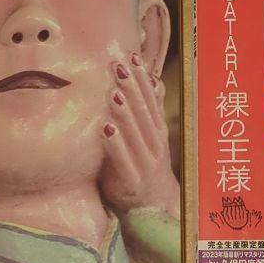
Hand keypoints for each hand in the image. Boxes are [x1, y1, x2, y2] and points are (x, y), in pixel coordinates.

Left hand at [100, 54, 179, 218]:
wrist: (153, 207)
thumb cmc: (145, 165)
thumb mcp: (150, 135)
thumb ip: (149, 109)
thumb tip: (152, 77)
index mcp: (156, 130)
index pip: (150, 98)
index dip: (141, 77)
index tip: (131, 56)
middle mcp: (154, 144)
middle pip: (143, 111)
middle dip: (131, 87)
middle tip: (118, 65)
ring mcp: (145, 163)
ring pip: (136, 133)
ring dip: (125, 112)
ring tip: (114, 92)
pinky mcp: (131, 182)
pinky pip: (124, 160)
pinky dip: (116, 144)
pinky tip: (106, 128)